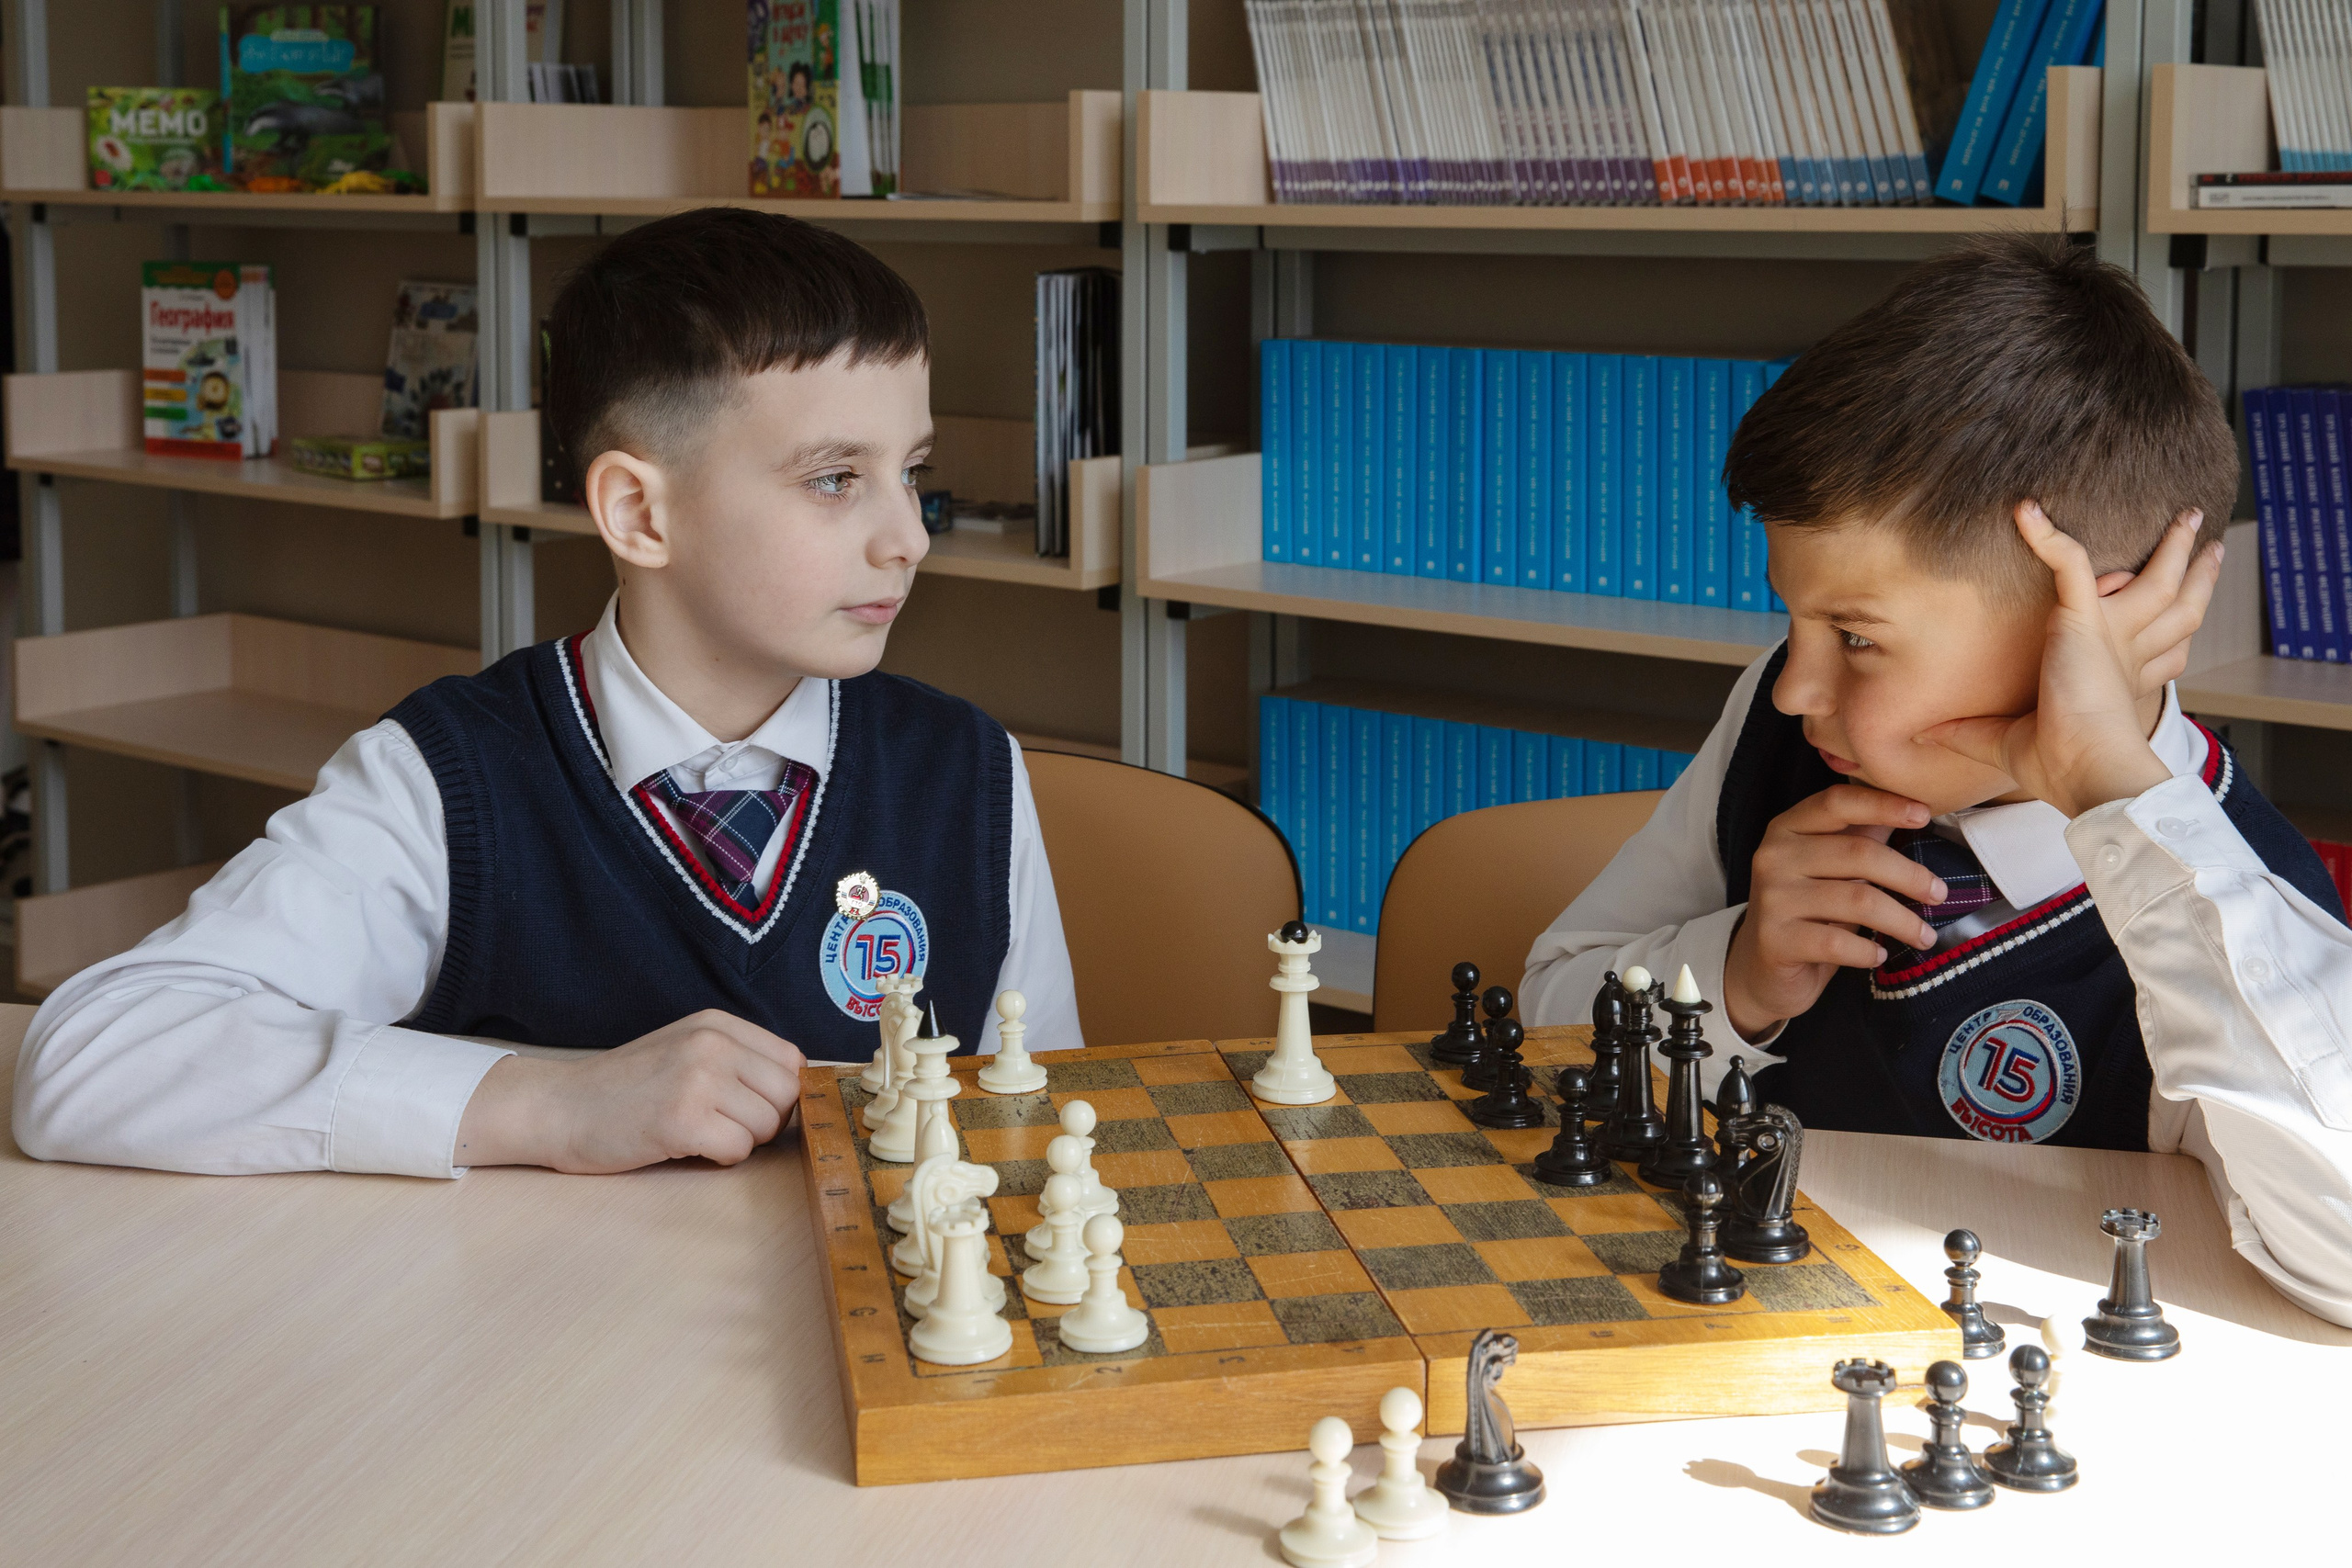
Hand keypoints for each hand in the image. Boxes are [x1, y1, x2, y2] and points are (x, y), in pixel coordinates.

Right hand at [454, 1010, 805, 1172]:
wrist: (558, 1107)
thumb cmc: (625, 1089)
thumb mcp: (686, 1051)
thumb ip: (737, 1060)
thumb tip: (798, 1091)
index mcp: (717, 1023)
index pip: (791, 1061)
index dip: (779, 1094)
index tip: (751, 1108)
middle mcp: (712, 1043)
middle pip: (787, 1095)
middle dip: (765, 1122)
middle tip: (723, 1126)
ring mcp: (697, 1078)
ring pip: (767, 1126)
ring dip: (739, 1141)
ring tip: (697, 1132)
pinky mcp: (682, 1119)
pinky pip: (738, 1150)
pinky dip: (719, 1158)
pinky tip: (685, 1145)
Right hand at [1721, 784, 1946, 1039]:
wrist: (1763, 969)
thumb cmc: (1808, 913)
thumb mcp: (1830, 869)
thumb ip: (1861, 837)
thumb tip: (1913, 808)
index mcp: (1787, 829)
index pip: (1837, 803)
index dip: (1883, 805)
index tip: (1925, 815)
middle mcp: (1774, 857)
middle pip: (1858, 853)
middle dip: (1909, 875)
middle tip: (1940, 894)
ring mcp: (1772, 898)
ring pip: (1857, 900)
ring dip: (1902, 920)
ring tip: (1925, 936)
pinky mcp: (1776, 940)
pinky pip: (1839, 942)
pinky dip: (1868, 950)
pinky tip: (1879, 955)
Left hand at [1922, 503, 2217, 818]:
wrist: (2087, 771)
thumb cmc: (2059, 769)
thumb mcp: (2008, 744)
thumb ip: (1971, 732)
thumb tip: (1926, 733)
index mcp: (2122, 683)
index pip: (2161, 653)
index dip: (2172, 641)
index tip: (2174, 628)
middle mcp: (2130, 654)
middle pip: (2180, 609)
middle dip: (2199, 577)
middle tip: (2212, 548)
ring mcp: (2116, 634)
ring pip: (2158, 578)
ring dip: (2174, 547)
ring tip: (2189, 516)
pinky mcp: (2086, 620)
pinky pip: (2069, 562)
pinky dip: (2046, 536)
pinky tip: (2025, 510)